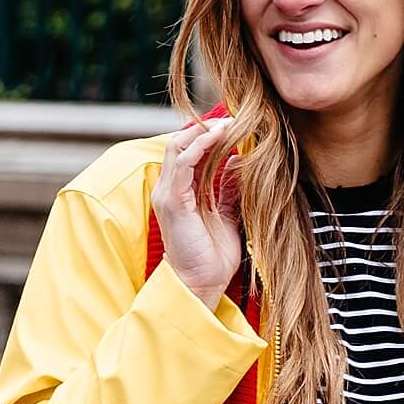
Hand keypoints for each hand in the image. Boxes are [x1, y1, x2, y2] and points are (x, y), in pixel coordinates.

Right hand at [151, 115, 243, 309]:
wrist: (202, 284)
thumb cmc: (212, 256)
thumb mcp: (225, 214)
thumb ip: (226, 189)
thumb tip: (236, 162)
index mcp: (179, 192)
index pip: (187, 152)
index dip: (207, 137)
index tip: (234, 125)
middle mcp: (168, 190)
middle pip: (179, 144)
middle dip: (205, 129)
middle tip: (232, 118)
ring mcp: (167, 195)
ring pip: (178, 148)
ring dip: (203, 133)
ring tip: (228, 125)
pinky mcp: (172, 202)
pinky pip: (182, 164)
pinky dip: (199, 147)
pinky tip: (219, 138)